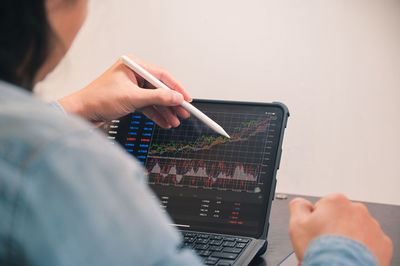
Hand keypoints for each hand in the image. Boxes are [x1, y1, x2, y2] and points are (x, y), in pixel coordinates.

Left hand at [58, 55, 191, 127]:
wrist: (81, 113)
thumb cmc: (98, 99)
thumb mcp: (132, 98)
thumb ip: (157, 98)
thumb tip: (175, 98)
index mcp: (133, 66)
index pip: (161, 75)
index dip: (176, 88)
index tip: (187, 98)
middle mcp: (133, 75)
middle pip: (159, 89)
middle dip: (171, 103)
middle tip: (184, 113)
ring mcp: (132, 87)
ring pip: (154, 99)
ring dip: (165, 111)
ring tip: (175, 121)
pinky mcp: (129, 99)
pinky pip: (147, 106)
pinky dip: (156, 115)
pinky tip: (165, 122)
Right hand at [289, 194, 392, 265]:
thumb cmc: (322, 250)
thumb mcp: (296, 224)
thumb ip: (298, 206)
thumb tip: (301, 203)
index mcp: (336, 202)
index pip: (322, 207)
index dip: (315, 222)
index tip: (315, 233)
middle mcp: (357, 210)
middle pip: (339, 217)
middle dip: (332, 229)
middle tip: (324, 244)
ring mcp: (371, 226)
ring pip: (355, 229)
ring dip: (347, 238)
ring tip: (337, 252)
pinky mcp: (382, 243)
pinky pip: (368, 243)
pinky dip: (360, 249)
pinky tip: (349, 256)